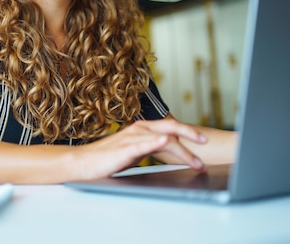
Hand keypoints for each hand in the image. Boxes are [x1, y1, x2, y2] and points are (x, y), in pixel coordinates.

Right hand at [72, 118, 207, 180]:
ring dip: (182, 150)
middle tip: (206, 142)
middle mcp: (139, 129)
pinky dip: (155, 142)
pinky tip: (166, 141)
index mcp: (142, 129)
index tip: (203, 142)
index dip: (188, 133)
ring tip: (196, 161)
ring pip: (162, 139)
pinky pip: (142, 144)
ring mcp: (131, 138)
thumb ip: (150, 148)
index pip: (170, 127)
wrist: (83, 163)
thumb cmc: (106, 159)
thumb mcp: (134, 152)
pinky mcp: (124, 149)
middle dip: (191, 133)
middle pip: (170, 126)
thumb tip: (169, 151)